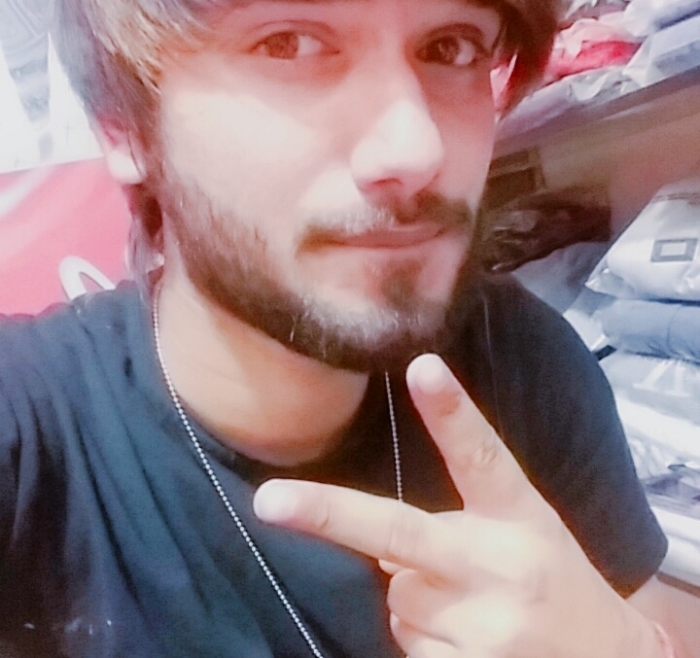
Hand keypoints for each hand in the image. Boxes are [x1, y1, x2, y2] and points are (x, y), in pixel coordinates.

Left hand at [254, 354, 659, 657]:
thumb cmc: (552, 581)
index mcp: (520, 517)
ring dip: (418, 598)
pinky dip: (425, 636)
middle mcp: (496, 567)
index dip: (452, 412)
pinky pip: (407, 639)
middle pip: (400, 533)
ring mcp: (478, 628)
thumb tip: (381, 543)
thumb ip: (465, 518)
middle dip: (329, 515)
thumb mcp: (526, 531)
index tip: (422, 365)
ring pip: (398, 596)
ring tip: (476, 610)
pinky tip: (470, 641)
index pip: (482, 456)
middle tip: (269, 502)